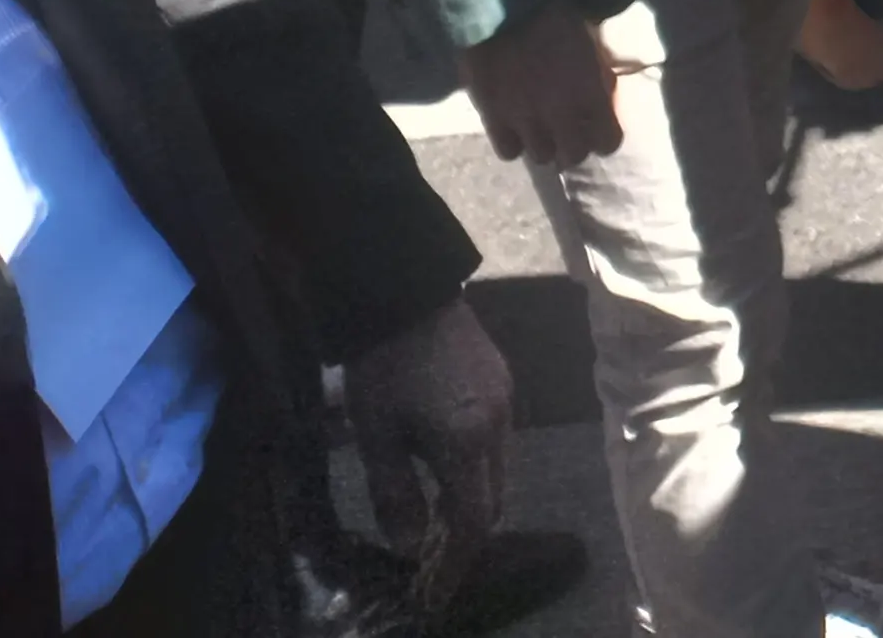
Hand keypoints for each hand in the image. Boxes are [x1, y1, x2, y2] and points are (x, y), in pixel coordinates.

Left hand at [344, 296, 512, 604]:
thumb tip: (408, 545)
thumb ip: (395, 495)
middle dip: (466, 537)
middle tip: (431, 563)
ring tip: (435, 522)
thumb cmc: (384, 367)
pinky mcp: (503, 383)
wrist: (407, 290)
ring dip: (472, 502)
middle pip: (495, 500)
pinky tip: (446, 470)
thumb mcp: (376, 436)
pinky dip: (476, 470)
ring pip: (499, 471)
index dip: (456, 563)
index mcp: (468, 442)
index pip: (474, 521)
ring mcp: (507, 401)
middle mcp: (500, 426)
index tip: (435, 592)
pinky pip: (498, 442)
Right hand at [457, 7, 619, 167]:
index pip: (609, 142)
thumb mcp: (592, 45)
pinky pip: (509, 151)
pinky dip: (514, 142)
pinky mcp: (494, 118)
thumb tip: (602, 99)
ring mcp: (525, 120)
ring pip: (542, 156)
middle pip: (574, 155)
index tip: (599, 128)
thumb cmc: (557, 14)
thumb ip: (598, 79)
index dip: (605, 137)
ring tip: (540, 128)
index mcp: (591, 94)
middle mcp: (561, 115)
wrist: (507, 5)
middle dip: (574, 144)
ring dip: (544, 144)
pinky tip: (515, 127)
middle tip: (568, 128)